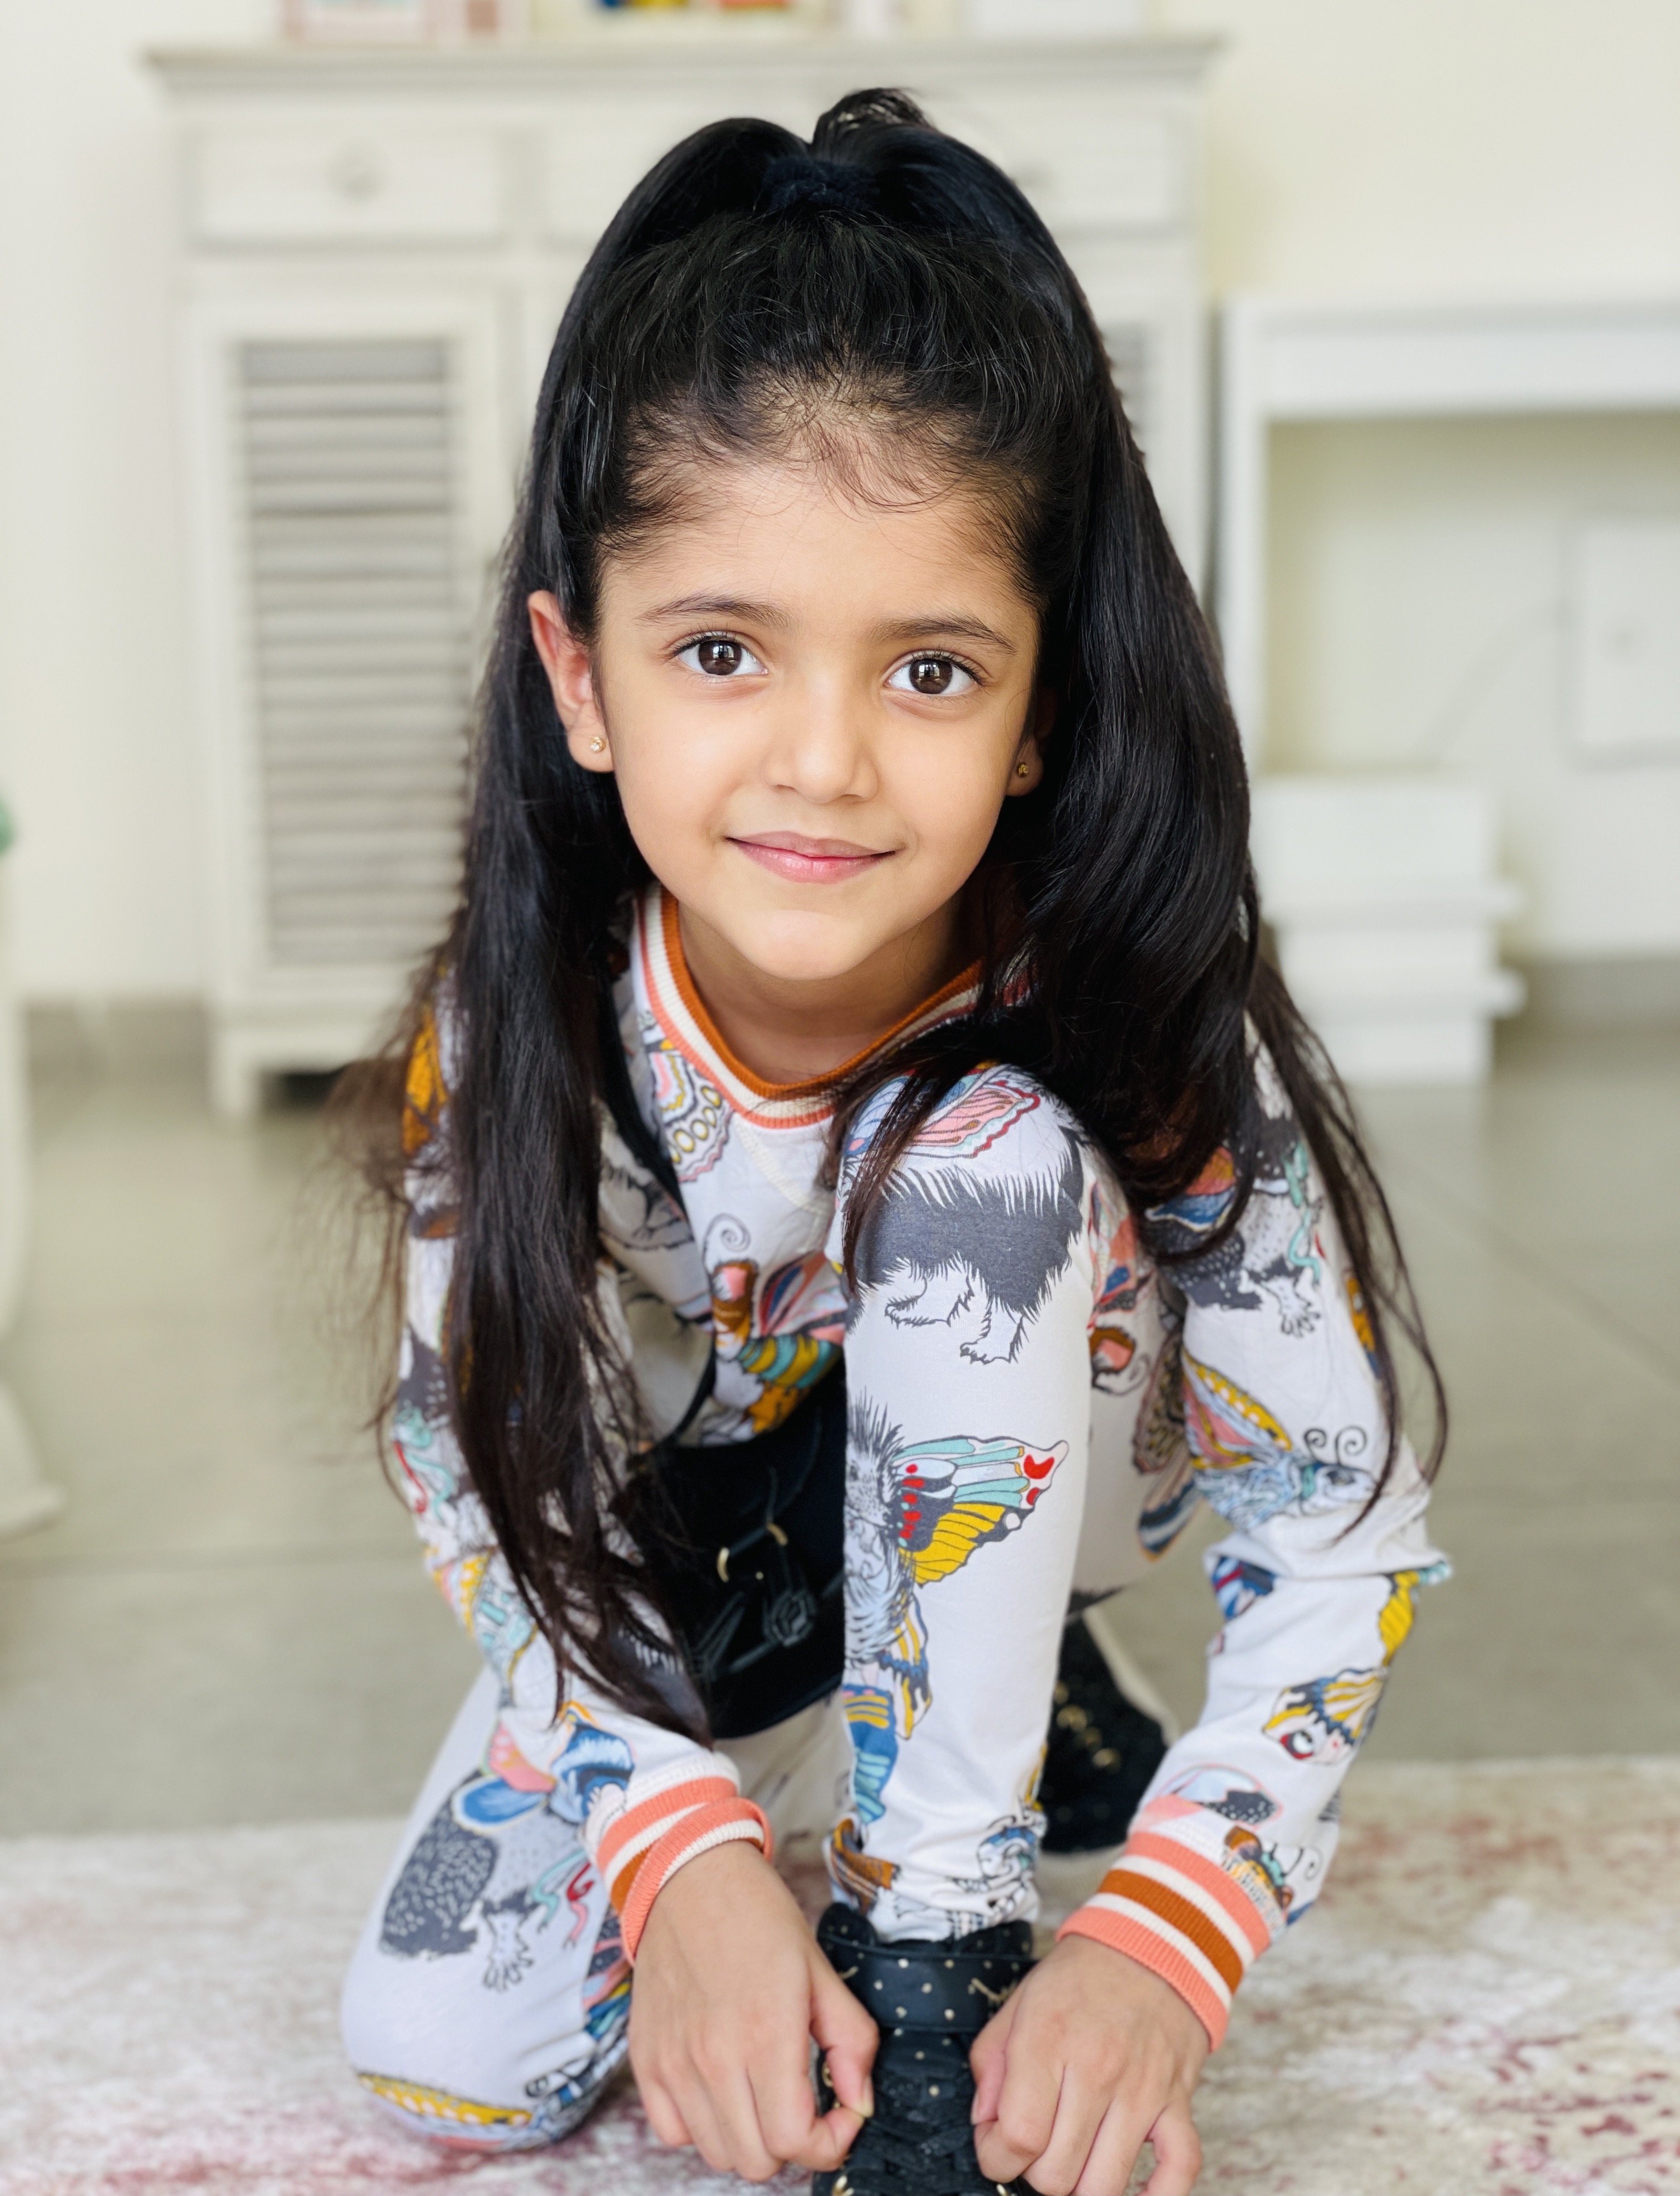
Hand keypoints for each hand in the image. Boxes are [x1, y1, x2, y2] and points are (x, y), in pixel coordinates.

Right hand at [629, 1841, 877, 2182]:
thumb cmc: (757, 1915)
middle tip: (802, 2103)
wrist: (689, 1875)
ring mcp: (674, 2063)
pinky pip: (672, 2133)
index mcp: (767, 2032)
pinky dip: (700, 2125)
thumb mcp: (821, 1970)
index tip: (839, 2115)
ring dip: (748, 2136)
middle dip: (792, 2142)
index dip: (830, 2142)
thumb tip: (859, 2102)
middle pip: (757, 2161)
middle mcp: (715, 2057)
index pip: (797, 2141)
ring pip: (717, 2153)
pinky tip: (720, 2087)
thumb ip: (852, 2041)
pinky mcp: (646, 2060)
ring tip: (761, 2091)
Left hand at [970, 1934, 1208, 2195]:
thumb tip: (986, 2126)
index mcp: (1048, 2041)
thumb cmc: (1079, 1978)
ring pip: (1105, 2187)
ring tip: (1071, 2162)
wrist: (1150, 1945)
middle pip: (1056, 2175)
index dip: (995, 2158)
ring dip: (1080, 2188)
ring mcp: (1143, 2090)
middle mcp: (1097, 2070)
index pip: (1017, 2138)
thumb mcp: (1018, 2004)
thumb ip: (991, 2066)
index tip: (996, 2148)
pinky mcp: (1178, 2102)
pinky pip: (1179, 2170)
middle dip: (1033, 2174)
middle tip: (1033, 2149)